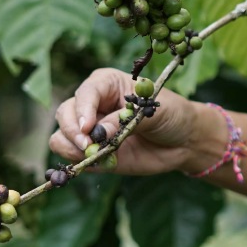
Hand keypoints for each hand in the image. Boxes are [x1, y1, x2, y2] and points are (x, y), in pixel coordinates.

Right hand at [50, 68, 199, 175]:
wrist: (185, 141)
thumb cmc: (172, 116)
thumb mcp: (152, 112)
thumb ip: (124, 121)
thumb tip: (98, 133)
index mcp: (107, 84)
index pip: (85, 93)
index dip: (83, 109)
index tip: (88, 127)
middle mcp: (93, 104)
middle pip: (66, 113)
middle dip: (73, 130)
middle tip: (90, 145)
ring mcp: (91, 129)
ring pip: (61, 135)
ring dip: (72, 147)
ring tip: (97, 154)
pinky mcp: (93, 151)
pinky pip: (71, 156)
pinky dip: (79, 161)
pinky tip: (101, 162)